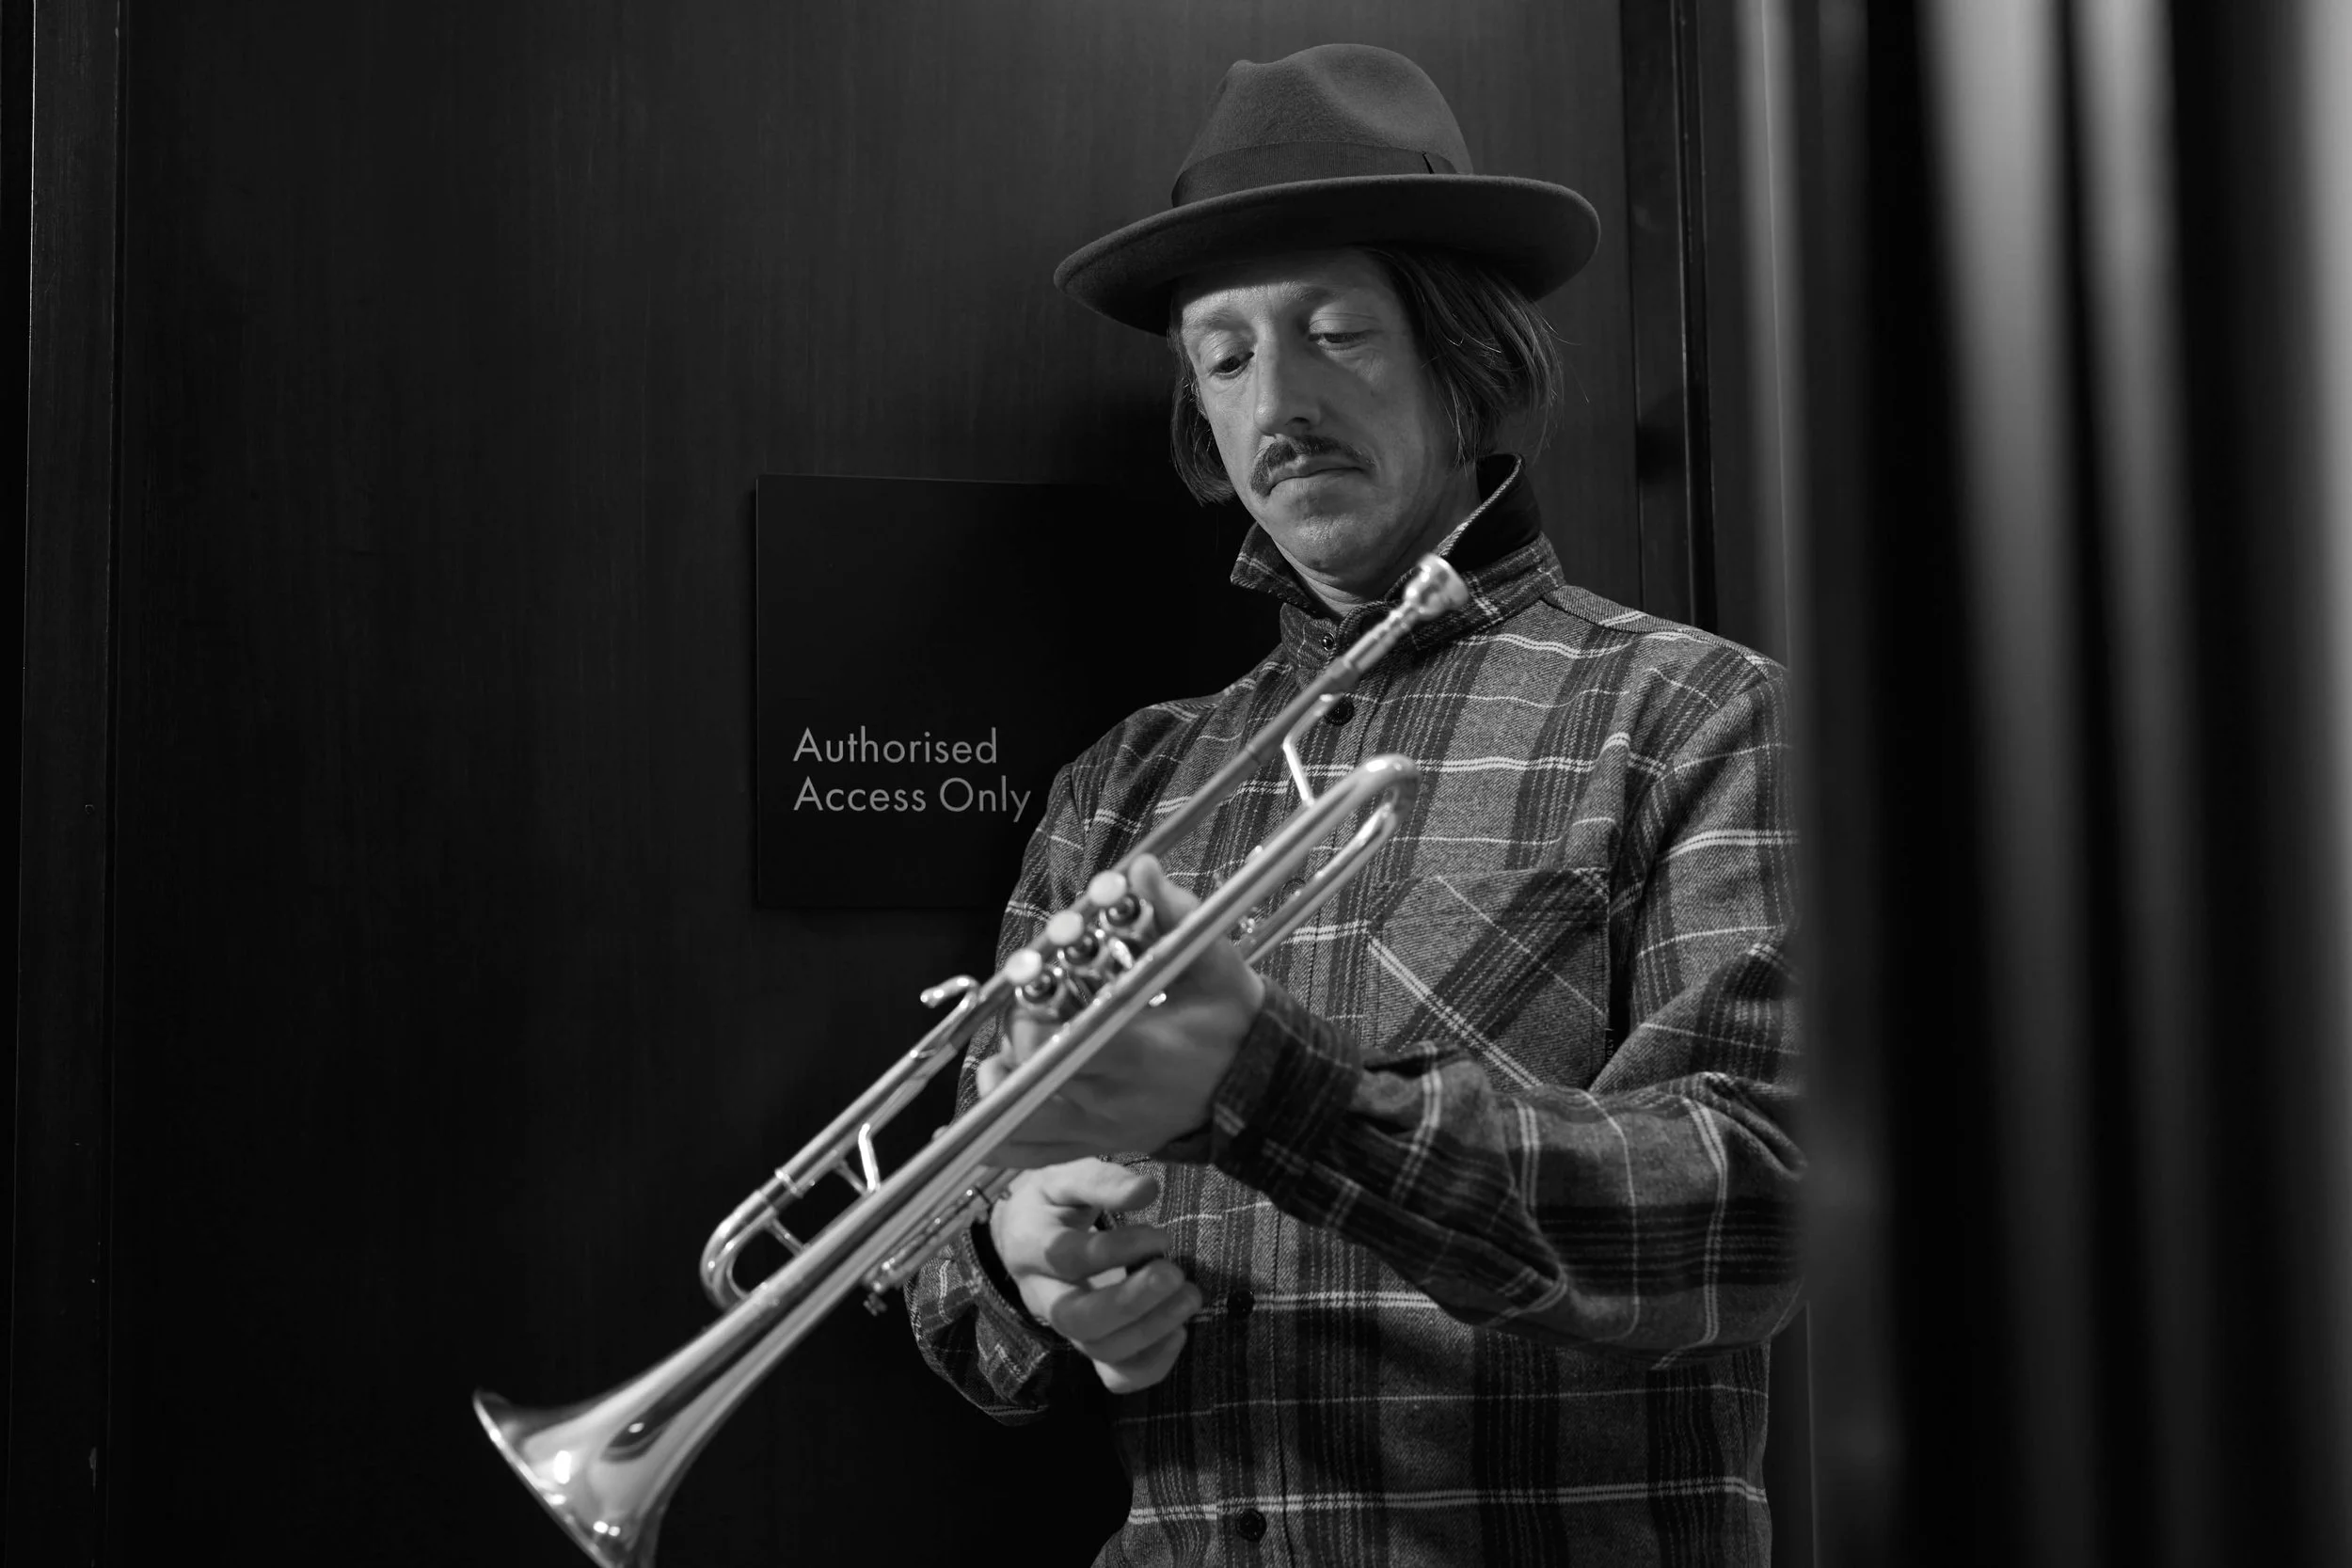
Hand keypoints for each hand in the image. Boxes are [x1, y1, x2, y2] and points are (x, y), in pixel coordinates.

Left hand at [977, 855, 1265, 1165]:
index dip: (1035, 1015)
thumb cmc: (1233, 1024)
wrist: (1258, 1091)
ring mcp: (1097, 1129)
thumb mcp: (1214, 964)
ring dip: (999, 1084)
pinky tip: (999, 1094)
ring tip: (1006, 1050)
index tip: (1038, 982)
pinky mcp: (1093, 1144)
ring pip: (1016, 1124)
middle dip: (1016, 1034)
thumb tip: (1142, 868)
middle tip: (1027, 1002)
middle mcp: (1110, 1099)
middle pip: (1029, 1078)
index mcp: (1136, 1052)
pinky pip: (1029, 1154)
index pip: (1063, 1045)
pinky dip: (998, 1132)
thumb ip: (1176, 915)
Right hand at [988, 1159, 1202, 1393]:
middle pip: (1076, 1318)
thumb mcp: (1068, 1178)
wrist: (1029, 1235)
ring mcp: (1063, 1327)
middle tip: (1176, 1275)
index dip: (1116, 1250)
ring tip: (1190, 1296)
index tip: (1160, 1235)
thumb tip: (1146, 1190)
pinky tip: (1178, 1332)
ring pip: (1098, 1349)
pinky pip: (1113, 1377)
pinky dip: (1151, 1366)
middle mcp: (1040, 1294)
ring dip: (1151, 1329)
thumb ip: (1103, 1182)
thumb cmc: (1055, 1201)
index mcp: (1030, 1244)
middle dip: (1132, 1303)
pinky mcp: (1088, 1346)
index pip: (1066, 1258)